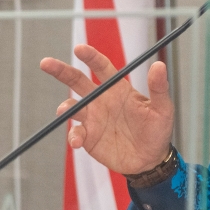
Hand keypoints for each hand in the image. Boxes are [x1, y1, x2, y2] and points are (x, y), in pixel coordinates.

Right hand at [39, 44, 173, 174]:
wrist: (150, 160)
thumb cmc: (158, 131)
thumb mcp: (163, 109)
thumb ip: (159, 88)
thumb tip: (159, 64)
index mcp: (118, 89)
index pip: (102, 68)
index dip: (90, 57)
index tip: (79, 49)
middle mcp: (102, 100)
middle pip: (77, 81)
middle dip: (61, 71)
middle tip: (46, 63)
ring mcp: (93, 118)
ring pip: (71, 107)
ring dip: (65, 107)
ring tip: (66, 111)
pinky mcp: (89, 137)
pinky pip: (75, 133)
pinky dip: (73, 136)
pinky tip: (77, 142)